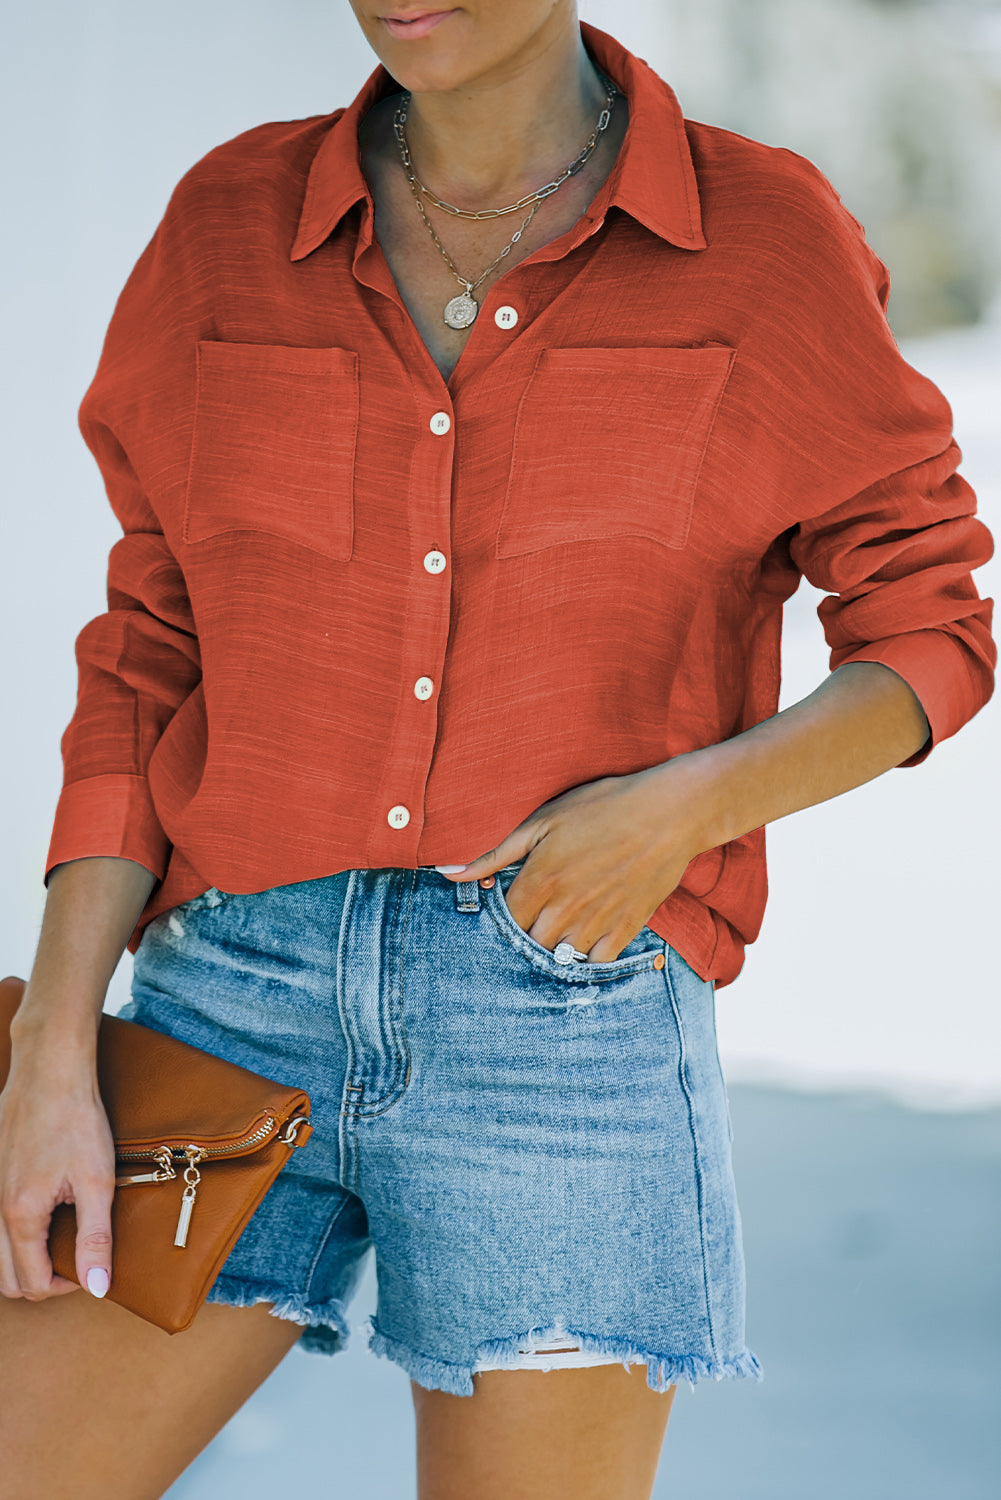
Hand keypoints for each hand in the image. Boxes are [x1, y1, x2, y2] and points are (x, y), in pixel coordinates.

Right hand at [0, 1025, 114, 1302]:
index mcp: (19, 1215)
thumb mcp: (97, 1181)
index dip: (65, 1287)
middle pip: (6, 1279)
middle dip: (40, 1280)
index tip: (91, 1266)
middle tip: (75, 1258)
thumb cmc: (76, 1119)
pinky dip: (15, 1232)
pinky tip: (44, 1210)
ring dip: (24, 1258)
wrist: (50, 1070)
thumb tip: (98, 1288)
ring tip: (60, 1236)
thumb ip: (95, 1239)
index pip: (30, 1284)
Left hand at [436, 766, 701, 962]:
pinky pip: (597, 962)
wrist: (669, 812)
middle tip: (538, 915)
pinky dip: (588, 956)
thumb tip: (450, 873)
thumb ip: (496, 854)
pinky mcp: (627, 927)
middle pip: (530, 943)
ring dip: (556, 945)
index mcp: (539, 880)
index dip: (503, 916)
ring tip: (562, 925)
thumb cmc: (603, 807)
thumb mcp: (544, 821)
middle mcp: (565, 907)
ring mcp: (597, 921)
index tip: (512, 905)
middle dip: (527, 933)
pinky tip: (587, 936)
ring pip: (561, 955)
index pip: (504, 921)